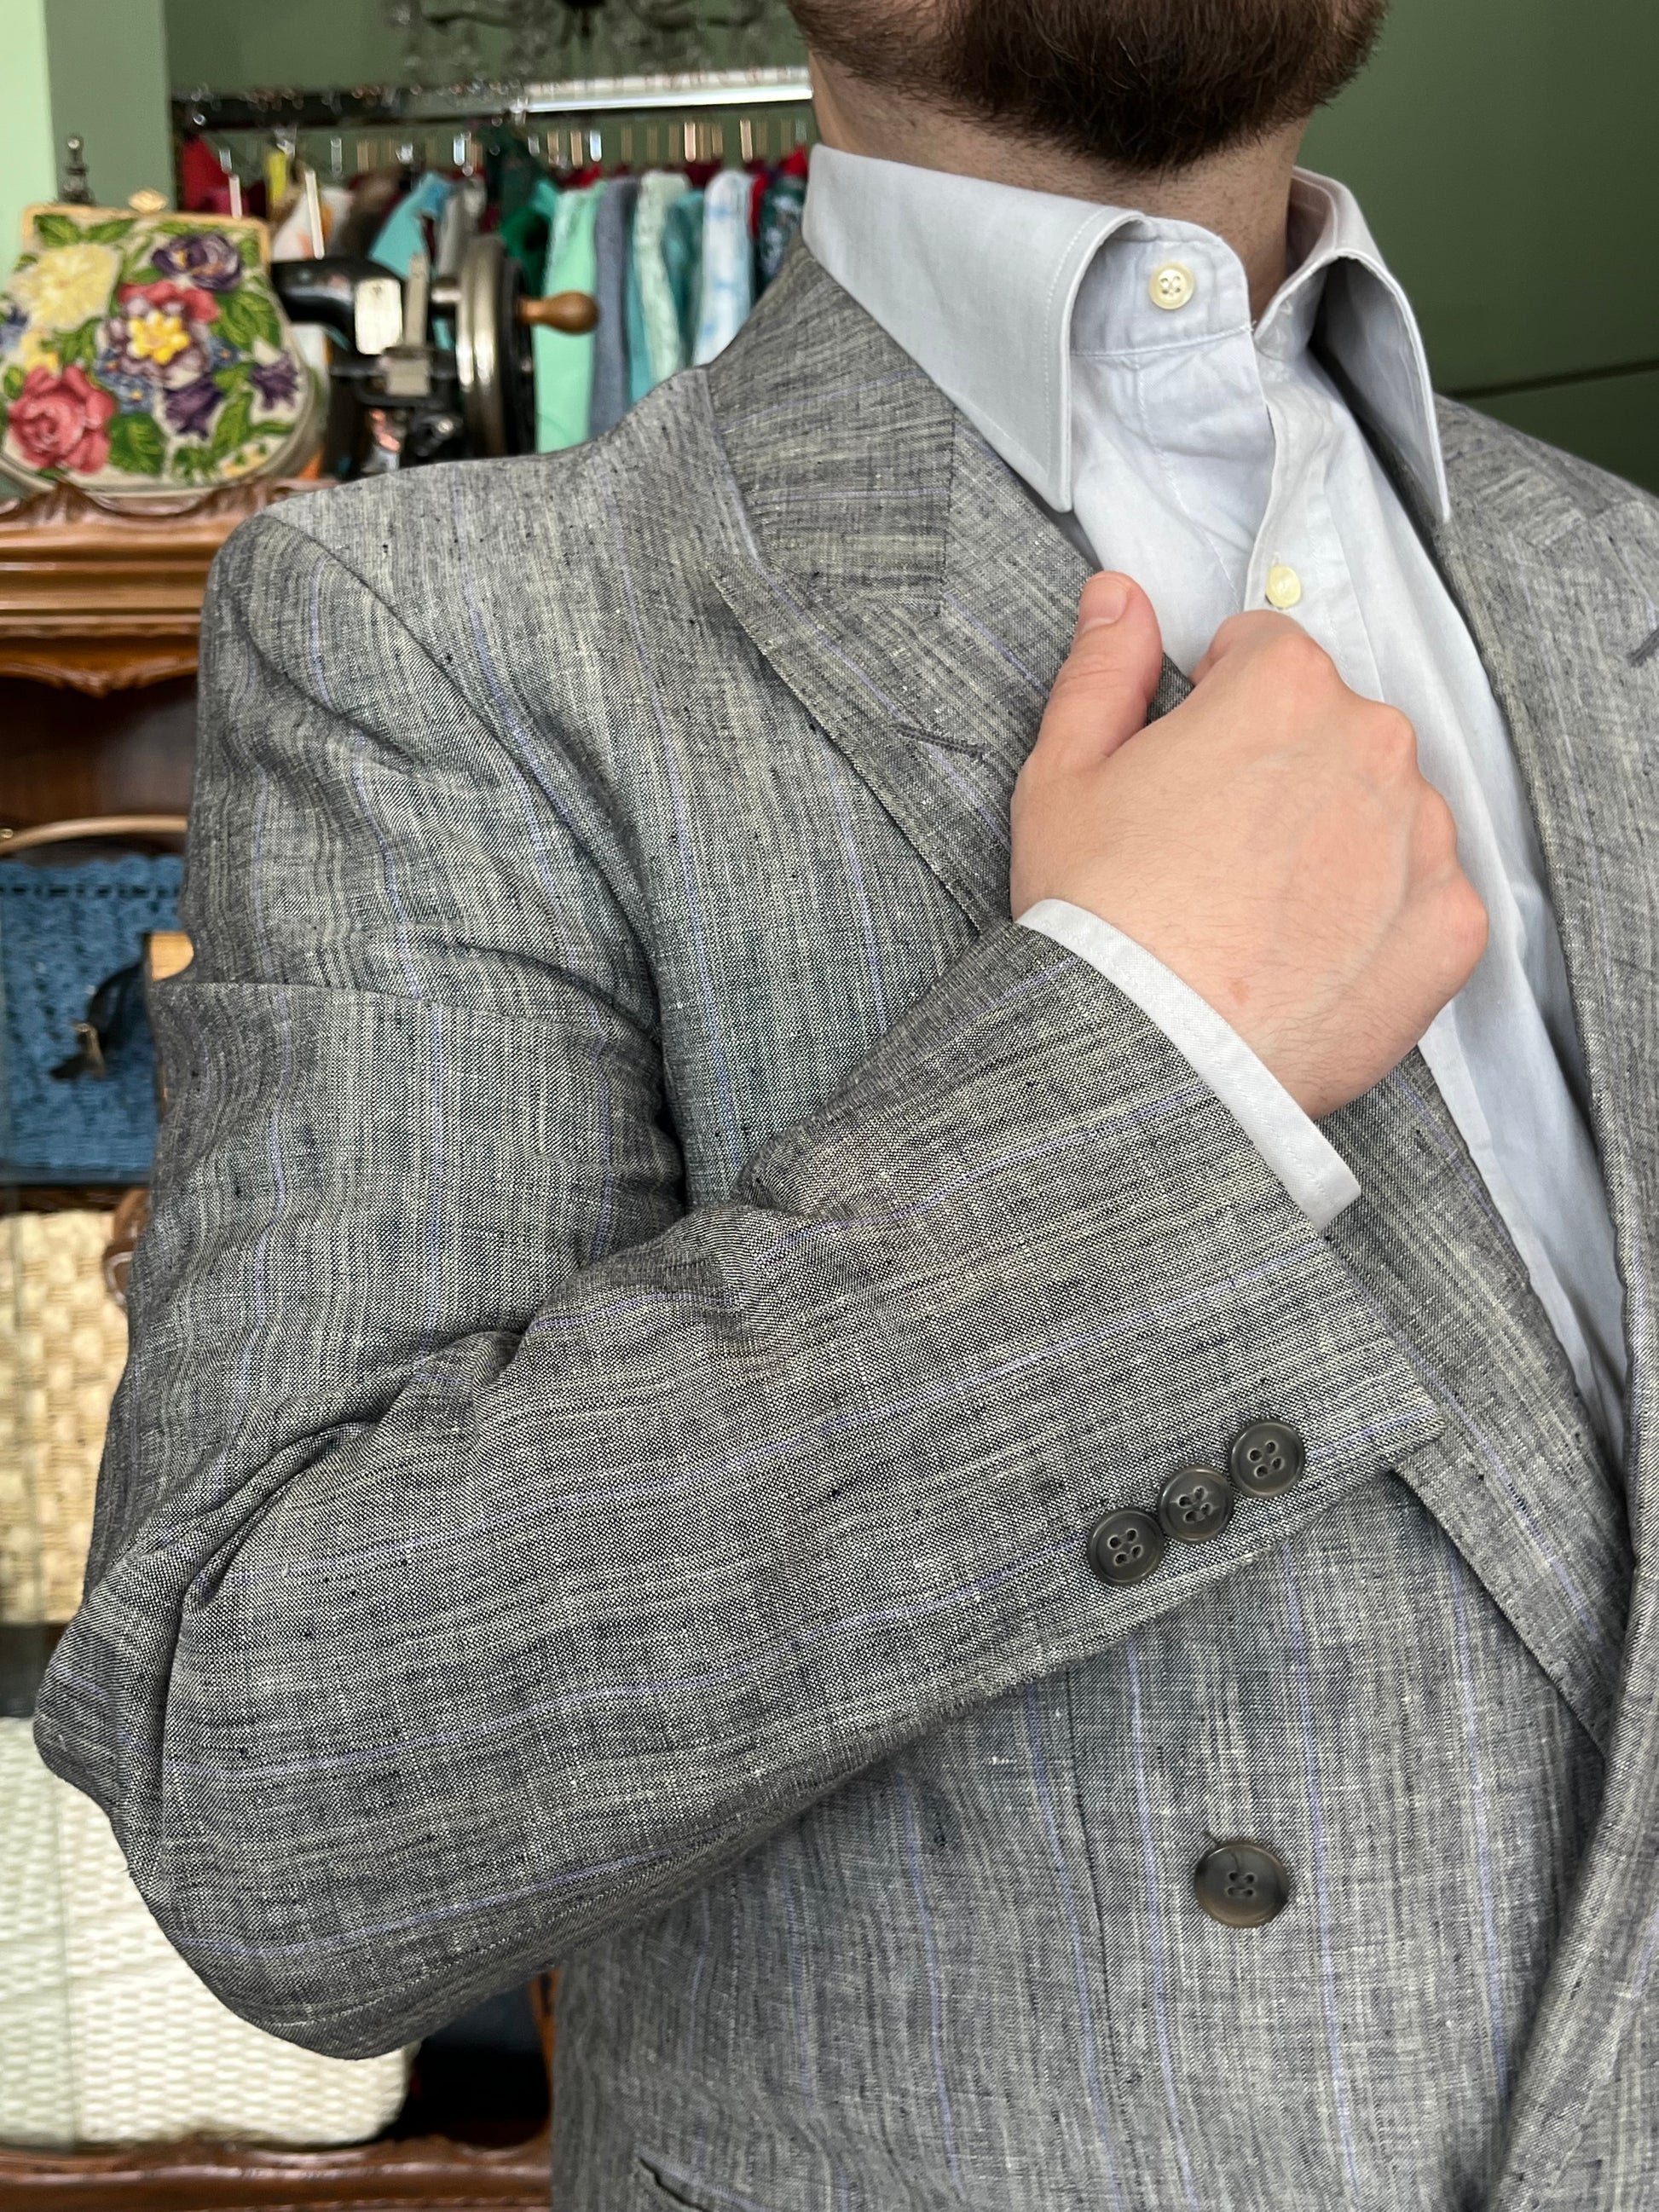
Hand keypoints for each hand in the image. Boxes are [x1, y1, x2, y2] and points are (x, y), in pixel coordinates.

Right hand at [1010, 572, 1487, 1117]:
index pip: (1265, 650)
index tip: (1190, 767)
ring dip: (1338, 840)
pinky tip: (1309, 955)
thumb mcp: (1062, 777)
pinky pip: (1424, 896)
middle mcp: (1373, 744)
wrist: (1150, 1056)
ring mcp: (1423, 837)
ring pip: (1386, 809)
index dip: (1216, 704)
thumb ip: (1103, 669)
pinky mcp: (1451, 925)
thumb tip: (1120, 596)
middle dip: (1286, 770)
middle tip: (1217, 854)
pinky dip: (1379, 919)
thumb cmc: (1096, 916)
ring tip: (1263, 914)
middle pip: (1334, 728)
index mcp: (1283, 689)